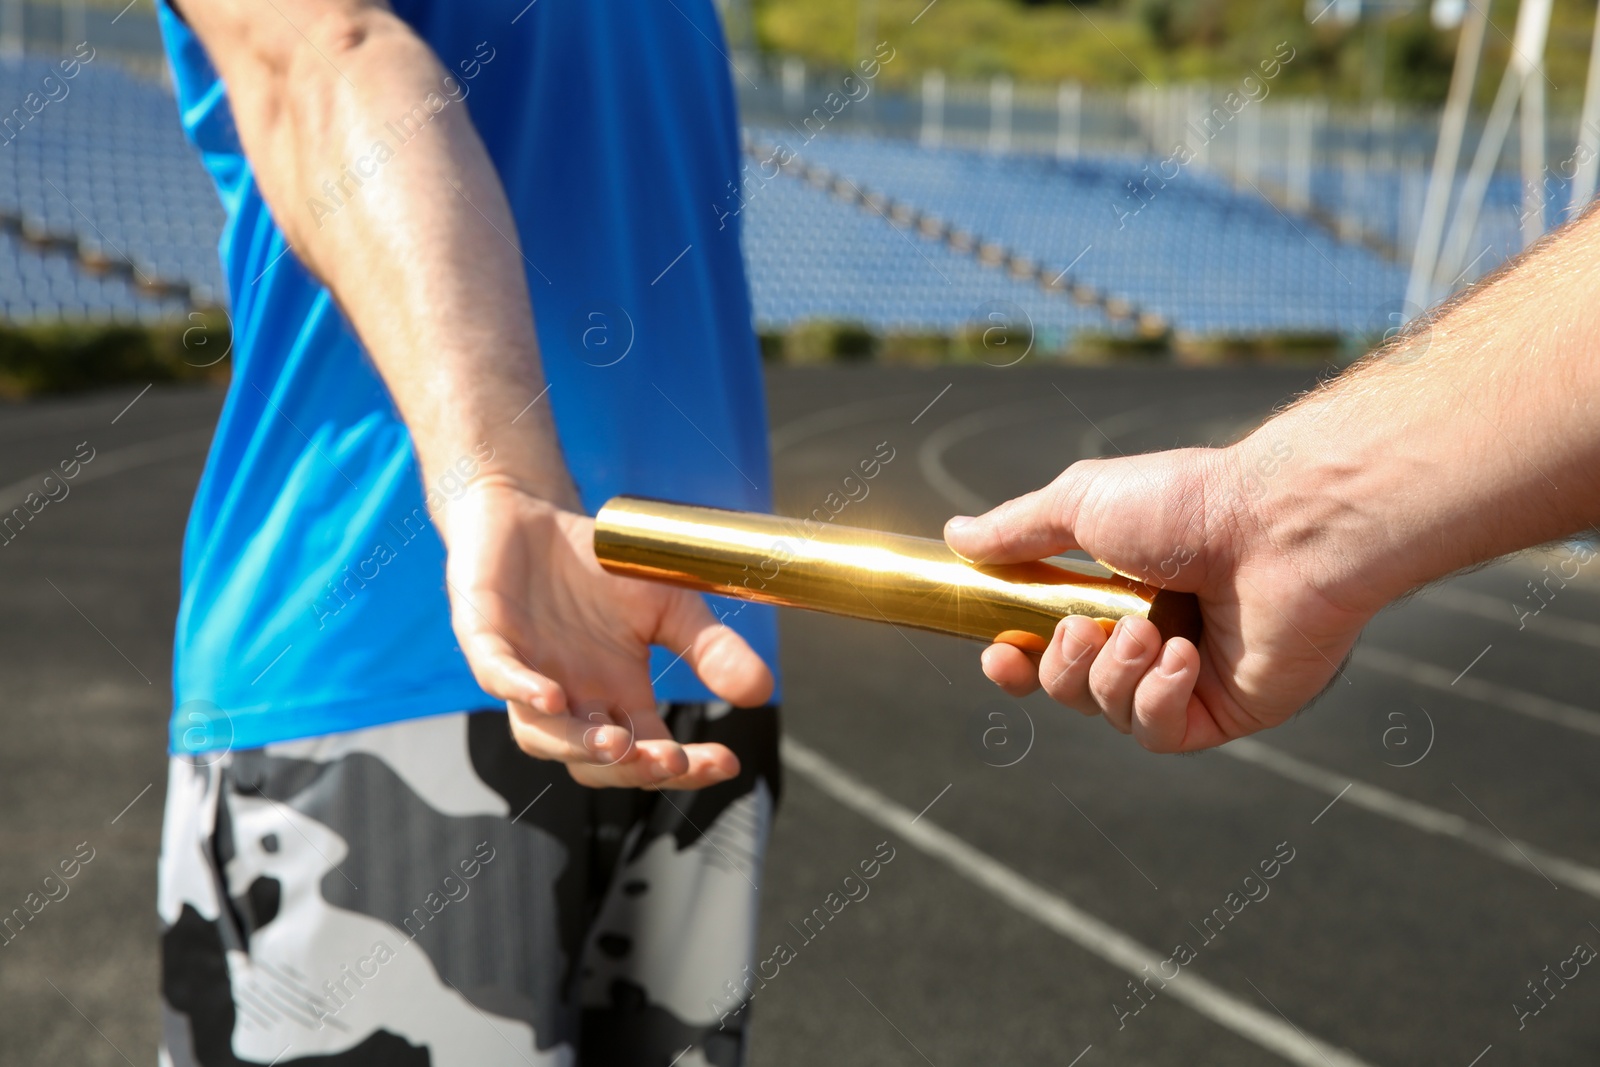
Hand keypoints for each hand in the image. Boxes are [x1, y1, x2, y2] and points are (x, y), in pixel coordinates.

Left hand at [442, 479, 773, 787]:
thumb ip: (711, 650)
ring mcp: (526, 672)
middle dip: (633, 767)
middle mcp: (570, 698)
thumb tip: (761, 692)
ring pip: (540, 736)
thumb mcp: (672, 604)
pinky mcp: (485, 637)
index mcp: (615, 697)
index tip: (727, 762)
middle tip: (670, 759)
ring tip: (617, 743)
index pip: (650, 750)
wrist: (533, 511)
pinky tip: (552, 696)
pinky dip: (521, 690)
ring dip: (576, 747)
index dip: (684, 768)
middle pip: (596, 762)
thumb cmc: (601, 564)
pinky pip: (497, 677)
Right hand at [943, 444, 1376, 752]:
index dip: (1015, 660)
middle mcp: (1150, 636)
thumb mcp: (1082, 502)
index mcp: (1117, 590)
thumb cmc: (1189, 504)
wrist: (1280, 528)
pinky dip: (1157, 698)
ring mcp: (1189, 678)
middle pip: (1069, 687)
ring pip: (1109, 712)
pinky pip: (1160, 733)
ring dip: (1112, 675)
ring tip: (1146, 631)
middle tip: (1085, 628)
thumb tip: (957, 536)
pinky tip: (1183, 658)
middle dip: (1062, 666)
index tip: (998, 654)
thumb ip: (1018, 529)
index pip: (1047, 645)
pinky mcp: (1226, 711)